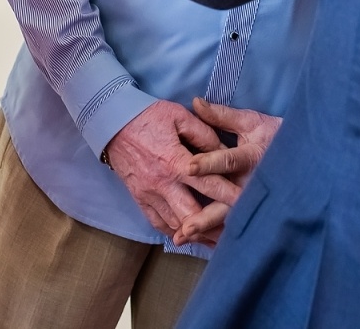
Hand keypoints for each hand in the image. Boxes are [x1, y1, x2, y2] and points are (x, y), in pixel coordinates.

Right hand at [103, 101, 239, 236]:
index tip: (248, 204)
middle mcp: (163, 183)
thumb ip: (204, 134)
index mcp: (176, 162)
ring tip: (217, 242)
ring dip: (196, 235)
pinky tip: (188, 237)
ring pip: (176, 224)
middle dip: (214, 227)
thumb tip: (222, 152)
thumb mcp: (179, 116)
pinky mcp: (139, 198)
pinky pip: (158, 223)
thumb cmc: (148, 116)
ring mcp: (149, 194)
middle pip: (192, 215)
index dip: (230, 195)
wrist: (112, 122)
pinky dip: (174, 232)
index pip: (209, 184)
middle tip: (234, 234)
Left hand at [173, 97, 282, 246]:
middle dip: (205, 216)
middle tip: (184, 227)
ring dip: (207, 230)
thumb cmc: (275, 135)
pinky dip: (217, 236)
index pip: (229, 160)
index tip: (189, 167)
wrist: (306, 155)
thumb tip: (196, 102)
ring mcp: (258, 201)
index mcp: (254, 156)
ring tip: (184, 238)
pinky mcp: (259, 212)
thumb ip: (222, 116)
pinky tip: (199, 245)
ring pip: (231, 218)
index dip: (210, 163)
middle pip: (229, 201)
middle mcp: (256, 183)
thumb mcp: (252, 122)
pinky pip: (237, 226)